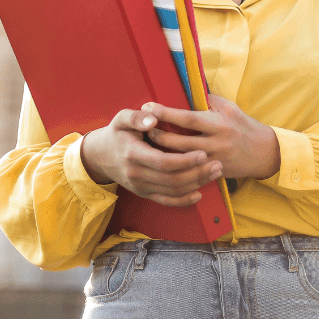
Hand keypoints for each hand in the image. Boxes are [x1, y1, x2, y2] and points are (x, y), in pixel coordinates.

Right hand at [81, 107, 223, 206]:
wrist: (100, 156)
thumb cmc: (117, 133)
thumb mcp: (121, 119)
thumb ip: (136, 117)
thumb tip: (153, 119)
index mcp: (132, 154)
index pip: (163, 162)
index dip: (185, 161)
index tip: (203, 153)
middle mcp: (136, 174)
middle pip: (172, 179)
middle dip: (197, 173)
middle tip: (217, 164)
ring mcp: (140, 187)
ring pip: (172, 191)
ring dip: (196, 184)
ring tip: (214, 173)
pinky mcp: (144, 194)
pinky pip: (166, 201)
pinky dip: (184, 200)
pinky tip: (199, 193)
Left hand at [143, 95, 280, 180]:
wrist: (263, 153)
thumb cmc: (243, 125)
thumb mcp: (229, 108)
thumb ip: (208, 100)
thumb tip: (186, 89)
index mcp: (219, 124)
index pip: (188, 118)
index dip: (166, 113)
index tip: (148, 106)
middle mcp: (216, 143)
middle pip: (180, 142)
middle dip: (159, 135)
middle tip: (142, 127)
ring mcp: (214, 161)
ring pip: (182, 159)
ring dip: (163, 152)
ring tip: (147, 143)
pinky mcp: (213, 173)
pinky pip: (190, 171)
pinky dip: (174, 166)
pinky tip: (161, 161)